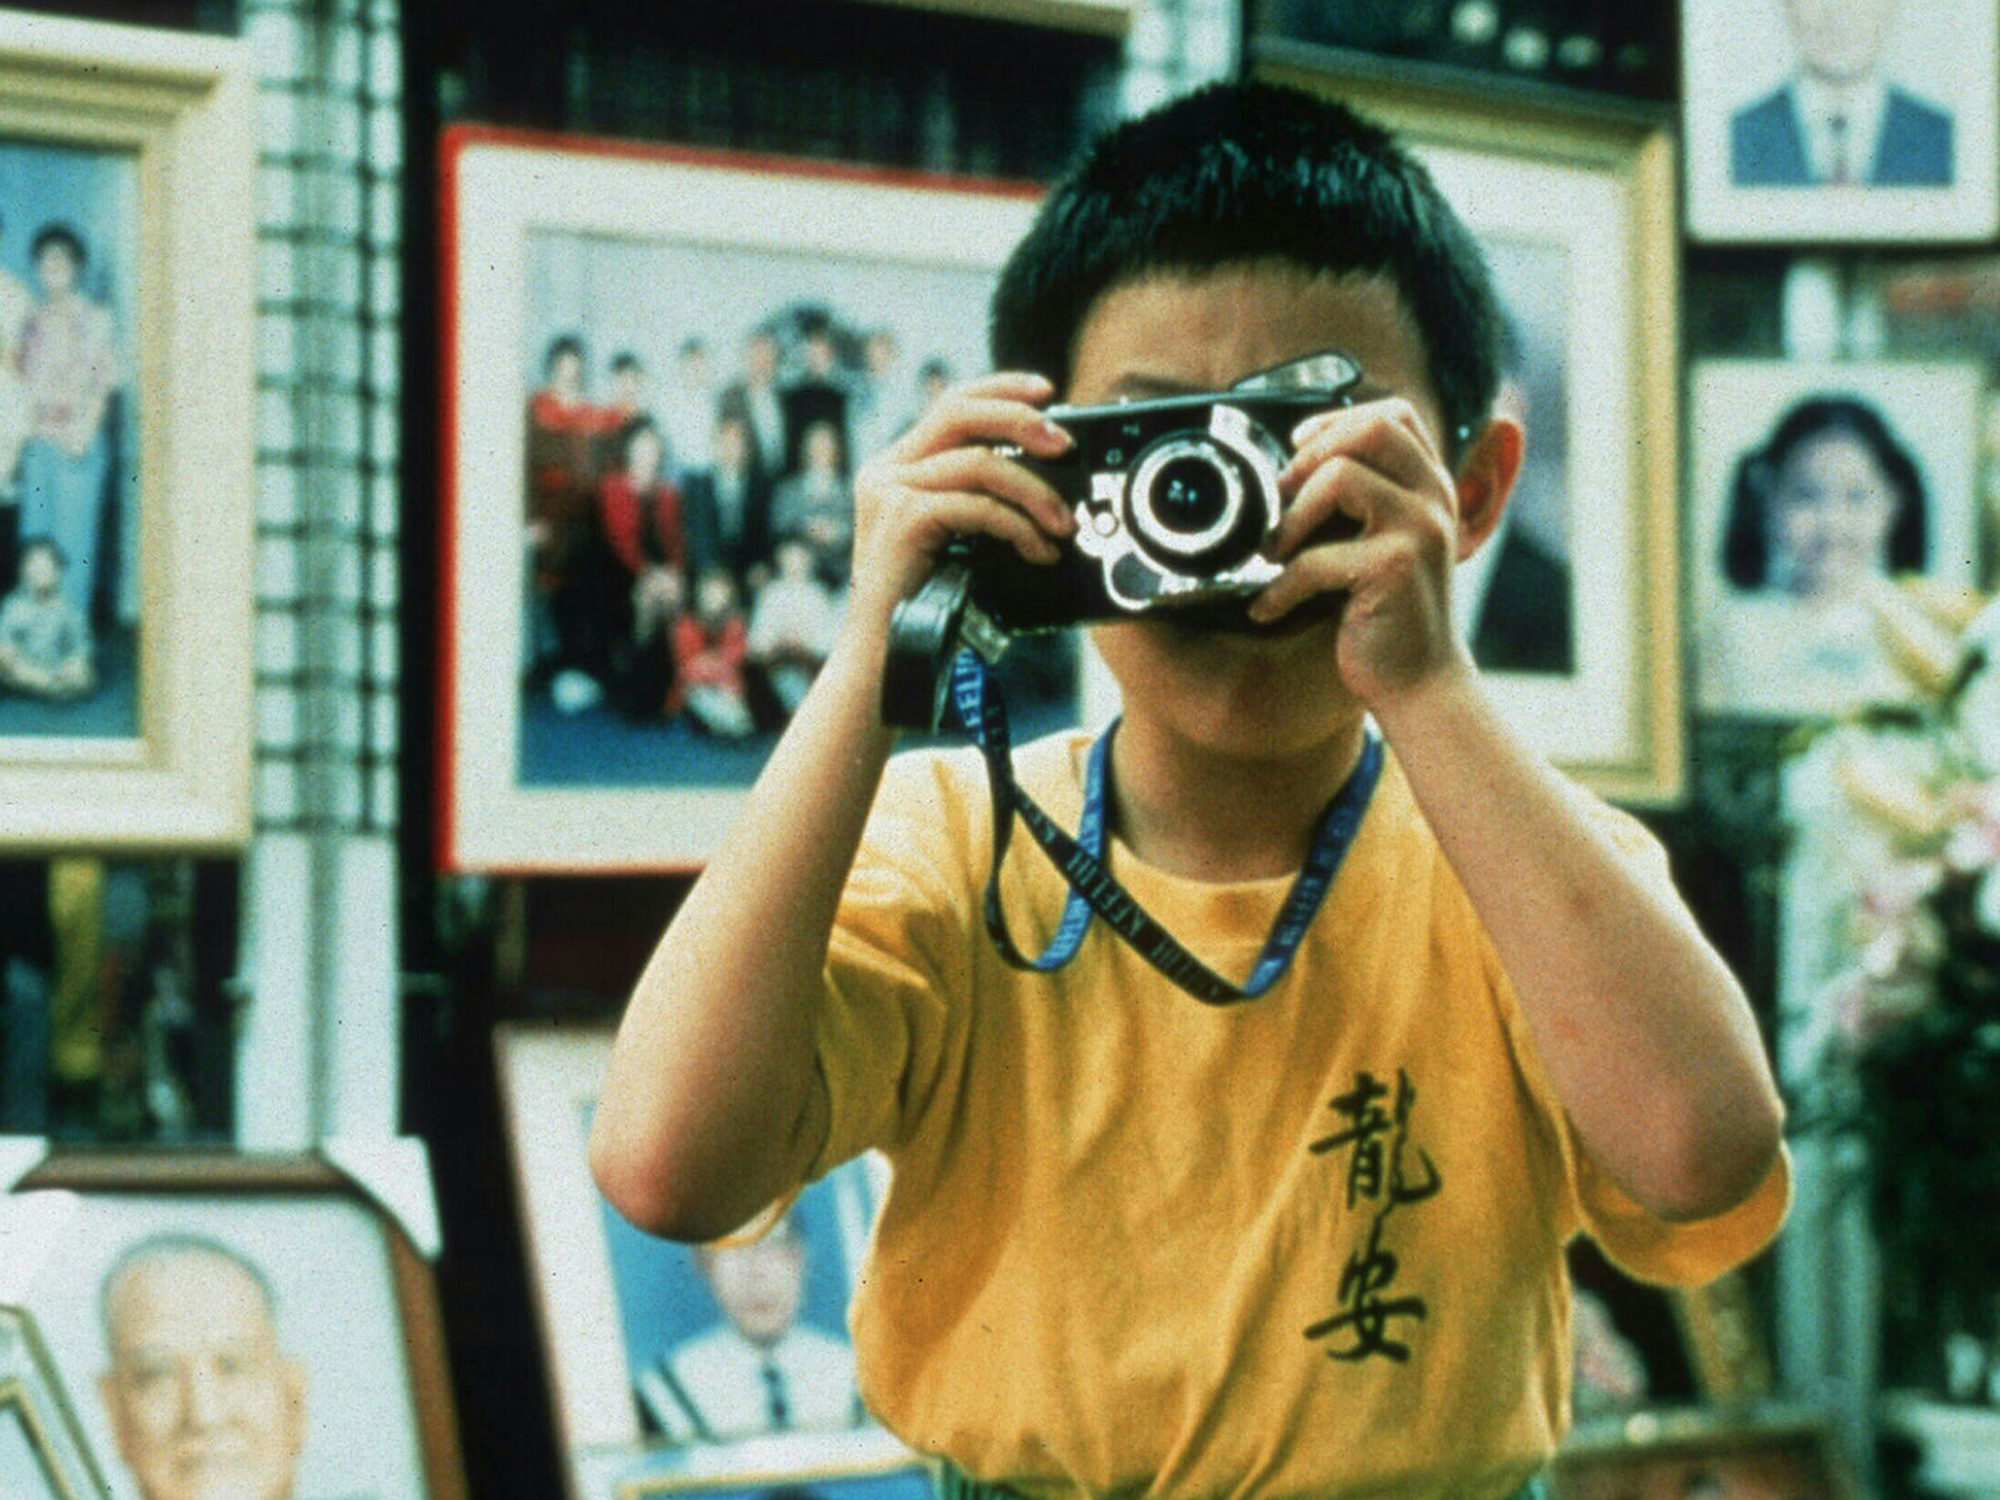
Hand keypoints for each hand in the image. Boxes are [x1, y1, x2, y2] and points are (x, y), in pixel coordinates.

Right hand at [843, 371, 1076, 644]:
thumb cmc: (926, 603)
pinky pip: (977, 507)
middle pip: (959, 412)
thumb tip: (1044, 475)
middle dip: (1020, 421)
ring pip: (979, 463)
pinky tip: (1038, 551)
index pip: (950, 404)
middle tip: (1064, 445)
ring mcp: (889, 492)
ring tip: (1063, 526)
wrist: (887, 656)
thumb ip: (977, 499)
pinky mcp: (903, 519)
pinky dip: (1018, 527)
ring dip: (1034, 492)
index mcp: (896, 467)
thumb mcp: (953, 537)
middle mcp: (885, 471)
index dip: (1000, 389)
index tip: (1047, 391)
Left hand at [1247, 397, 1468, 707]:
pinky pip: (1317, 557)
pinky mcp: (1397, 569)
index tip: (1297, 453)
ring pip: (1340, 477)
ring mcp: (1420, 531)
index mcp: (1432, 486)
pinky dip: (1280, 587)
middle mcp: (1434, 499)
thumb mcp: (1383, 543)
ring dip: (1290, 518)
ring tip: (1272, 555)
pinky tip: (1268, 609)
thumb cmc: (1389, 613)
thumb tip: (1287, 472)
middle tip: (1280, 501)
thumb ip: (1360, 503)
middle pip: (1371, 430)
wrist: (1421, 683)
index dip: (1337, 422)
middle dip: (1310, 457)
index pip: (1394, 416)